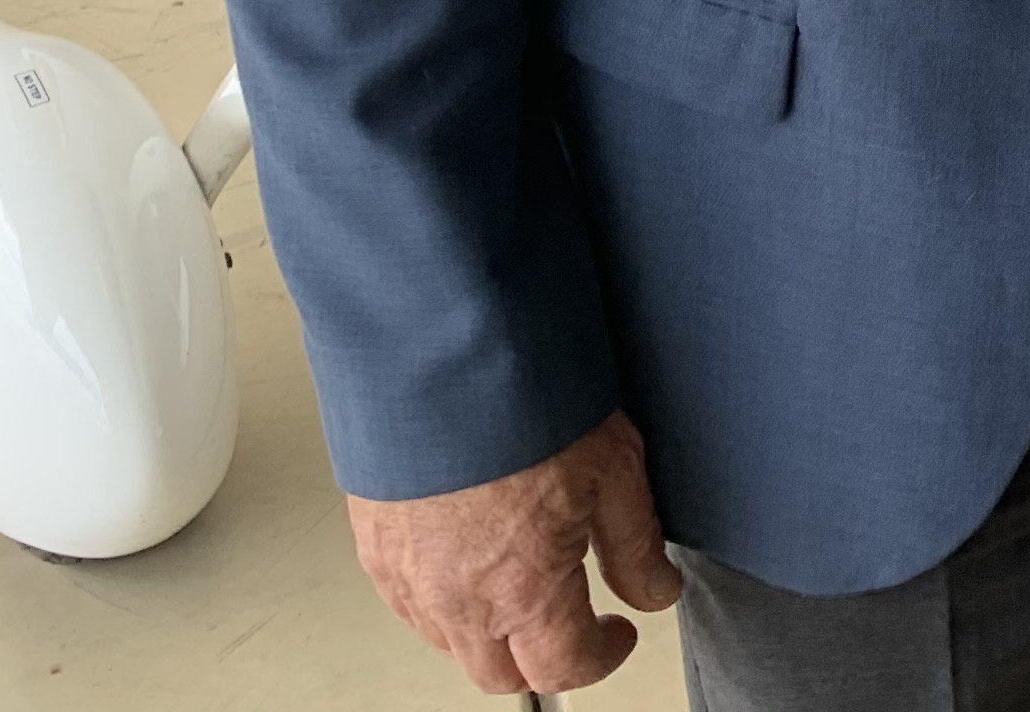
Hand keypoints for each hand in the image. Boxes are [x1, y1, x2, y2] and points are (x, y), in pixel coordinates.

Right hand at [347, 409, 681, 695]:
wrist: (442, 355)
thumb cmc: (525, 400)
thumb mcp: (616, 470)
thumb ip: (635, 545)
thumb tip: (655, 590)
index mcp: (522, 592)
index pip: (565, 667)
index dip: (602, 657)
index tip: (617, 633)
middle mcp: (457, 601)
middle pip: (501, 674)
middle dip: (543, 658)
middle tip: (573, 620)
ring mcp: (408, 578)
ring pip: (451, 643)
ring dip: (490, 631)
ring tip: (522, 580)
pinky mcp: (375, 548)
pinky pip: (411, 604)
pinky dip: (444, 601)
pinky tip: (469, 558)